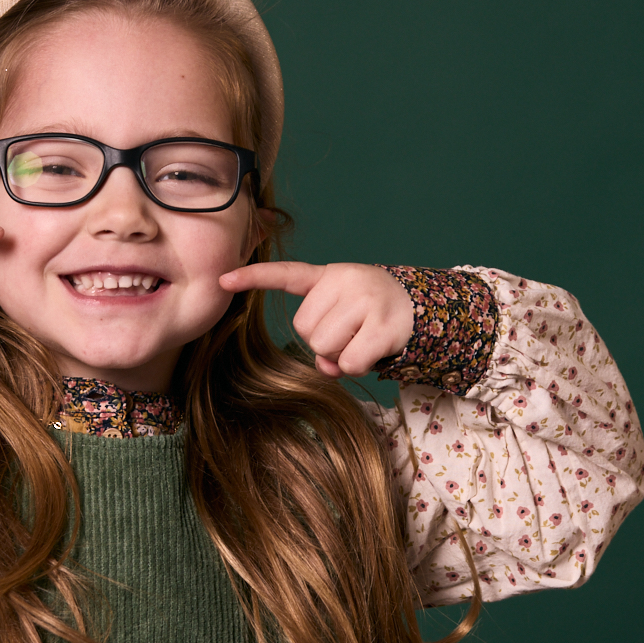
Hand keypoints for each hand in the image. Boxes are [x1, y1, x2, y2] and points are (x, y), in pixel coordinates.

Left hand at [219, 261, 413, 377]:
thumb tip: (328, 368)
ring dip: (341, 355)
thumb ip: (323, 342)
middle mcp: (345, 280)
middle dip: (324, 342)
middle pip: (305, 330)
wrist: (420, 309)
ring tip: (363, 338)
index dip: (253, 278)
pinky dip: (358, 366)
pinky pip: (350, 362)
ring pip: (325, 348)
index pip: (285, 274)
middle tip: (351, 332)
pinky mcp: (384, 324)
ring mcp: (366, 300)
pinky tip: (375, 348)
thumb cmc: (370, 317)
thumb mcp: (342, 320)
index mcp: (328, 276)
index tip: (222, 280)